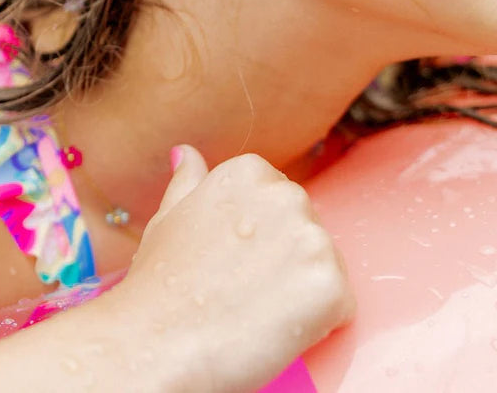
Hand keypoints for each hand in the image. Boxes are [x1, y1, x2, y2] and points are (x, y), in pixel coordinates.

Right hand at [120, 145, 354, 392]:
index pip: (279, 205)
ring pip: (325, 269)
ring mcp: (312, 237)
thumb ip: (188, 181)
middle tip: (242, 293)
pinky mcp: (330, 283)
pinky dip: (319, 325)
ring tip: (256, 314)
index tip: (232, 264)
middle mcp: (287, 194)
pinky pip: (340, 307)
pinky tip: (277, 330)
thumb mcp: (168, 218)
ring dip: (302, 294)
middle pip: (306, 233)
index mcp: (250, 172)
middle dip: (285, 264)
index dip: (259, 243)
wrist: (156, 344)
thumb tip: (186, 153)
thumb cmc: (158, 286)